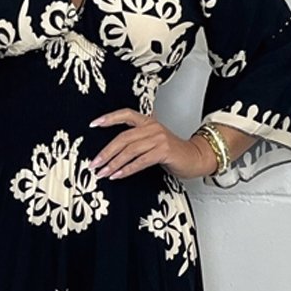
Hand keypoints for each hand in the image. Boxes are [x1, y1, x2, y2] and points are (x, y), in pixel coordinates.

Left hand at [88, 109, 216, 181]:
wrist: (196, 157)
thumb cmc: (173, 153)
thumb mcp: (154, 142)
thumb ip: (137, 141)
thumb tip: (113, 152)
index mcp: (148, 122)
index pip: (126, 114)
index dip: (109, 118)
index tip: (93, 124)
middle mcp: (152, 127)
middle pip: (123, 137)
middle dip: (106, 152)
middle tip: (94, 163)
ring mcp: (158, 139)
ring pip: (129, 150)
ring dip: (113, 163)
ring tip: (103, 173)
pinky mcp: (163, 151)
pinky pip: (140, 161)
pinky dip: (127, 169)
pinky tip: (118, 175)